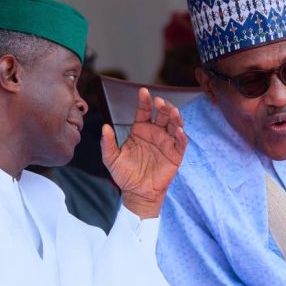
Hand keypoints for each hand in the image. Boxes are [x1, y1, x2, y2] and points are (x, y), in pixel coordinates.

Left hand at [101, 88, 186, 218]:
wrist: (137, 193)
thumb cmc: (124, 174)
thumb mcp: (111, 159)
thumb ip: (107, 143)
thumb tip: (104, 127)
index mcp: (140, 129)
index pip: (144, 111)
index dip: (144, 101)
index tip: (143, 91)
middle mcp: (155, 132)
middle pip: (162, 114)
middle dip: (162, 106)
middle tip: (160, 102)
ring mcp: (166, 142)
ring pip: (174, 125)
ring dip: (174, 117)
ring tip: (172, 112)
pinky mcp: (175, 154)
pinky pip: (181, 143)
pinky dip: (181, 136)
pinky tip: (179, 131)